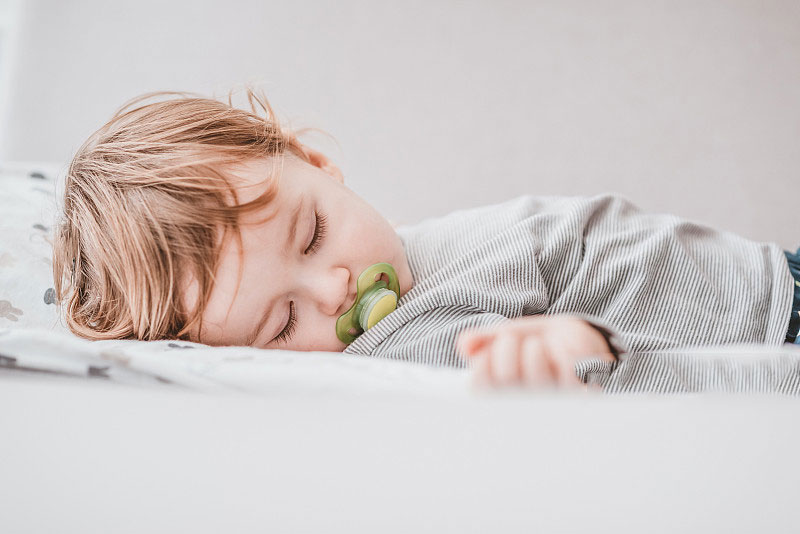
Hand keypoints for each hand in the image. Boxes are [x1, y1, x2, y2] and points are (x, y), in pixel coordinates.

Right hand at [456, 314, 615, 388]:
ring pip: (537, 377)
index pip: (479, 390)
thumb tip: (464, 345)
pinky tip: (561, 351)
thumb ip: (485, 340)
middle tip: (513, 339)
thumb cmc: (540, 344)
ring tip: (537, 345)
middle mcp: (524, 405)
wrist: (580, 344)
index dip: (482, 366)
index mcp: (500, 395)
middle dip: (507, 348)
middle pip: (506, 378)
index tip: (490, 349)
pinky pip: (568, 369)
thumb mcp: (510, 337)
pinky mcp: (580, 395)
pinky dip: (562, 351)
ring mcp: (552, 403)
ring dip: (534, 349)